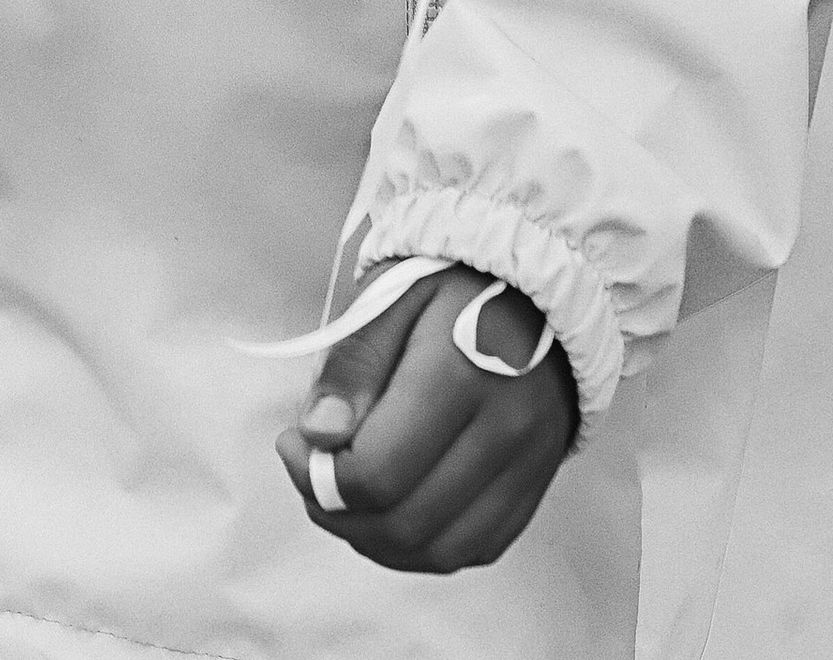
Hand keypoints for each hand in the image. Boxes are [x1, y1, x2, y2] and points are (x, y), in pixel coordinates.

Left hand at [278, 264, 574, 575]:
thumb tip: (318, 436)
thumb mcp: (391, 295)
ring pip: (440, 550)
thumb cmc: (457, 282)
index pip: (378, 472)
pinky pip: (477, 547)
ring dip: (377, 539)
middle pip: (405, 523)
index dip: (317, 477)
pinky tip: (396, 507)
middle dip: (338, 513)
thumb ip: (352, 367)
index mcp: (459, 373)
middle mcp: (504, 430)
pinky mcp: (537, 485)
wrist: (539, 284)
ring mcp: (528, 466)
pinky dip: (426, 544)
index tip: (293, 445)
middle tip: (312, 473)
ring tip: (348, 494)